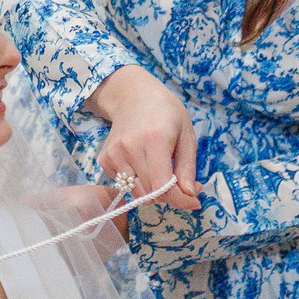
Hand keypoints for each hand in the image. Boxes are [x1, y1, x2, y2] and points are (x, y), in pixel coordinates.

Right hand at [85, 65, 200, 210]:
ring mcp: (113, 154)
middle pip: (150, 193)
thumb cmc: (166, 113)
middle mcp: (129, 148)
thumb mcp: (187, 135)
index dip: (179, 200)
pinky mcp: (104, 160)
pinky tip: (143, 163)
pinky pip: (124, 186)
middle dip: (169, 194)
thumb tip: (190, 196)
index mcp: (154, 139)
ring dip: (153, 190)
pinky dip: (138, 183)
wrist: (133, 96)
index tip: (193, 202)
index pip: (162, 186)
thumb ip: (188, 168)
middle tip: (179, 180)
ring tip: (160, 171)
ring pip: (137, 193)